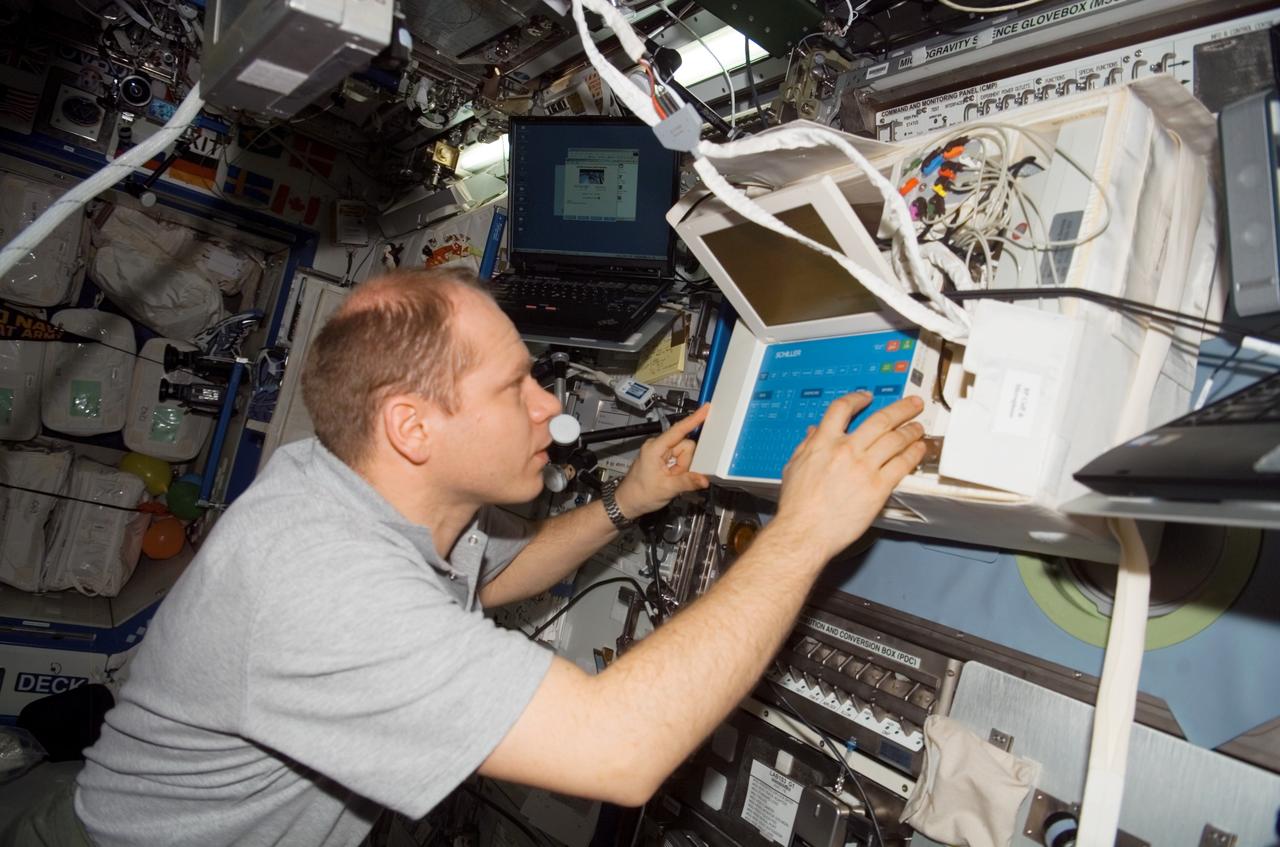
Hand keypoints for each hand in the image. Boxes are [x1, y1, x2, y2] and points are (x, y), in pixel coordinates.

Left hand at [613, 404, 711, 519]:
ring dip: (683, 468)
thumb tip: (704, 479)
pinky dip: (680, 470)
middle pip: (686, 446)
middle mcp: (658, 446)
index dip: (694, 419)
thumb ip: (687, 482)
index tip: (706, 409)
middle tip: (675, 476)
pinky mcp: (664, 459)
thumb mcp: (666, 489)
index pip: (679, 430)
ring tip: (671, 479)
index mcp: (655, 448)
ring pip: (686, 455)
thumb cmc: (639, 494)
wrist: (628, 502)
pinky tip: (672, 478)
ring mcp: (661, 452)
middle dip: (686, 463)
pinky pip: (681, 460)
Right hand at [771, 393, 926, 562]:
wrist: (805, 531)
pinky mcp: (878, 487)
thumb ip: (807, 446)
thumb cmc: (797, 506)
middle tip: (912, 404)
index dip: (857, 399)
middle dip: (901, 408)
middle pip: (880, 420)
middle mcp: (846, 450)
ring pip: (895, 439)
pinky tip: (919, 449)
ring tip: (918, 427)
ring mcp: (864, 468)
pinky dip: (914, 454)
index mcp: (823, 443)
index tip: (867, 397)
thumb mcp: (793, 467)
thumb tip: (814, 433)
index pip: (842, 409)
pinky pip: (902, 464)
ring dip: (911, 430)